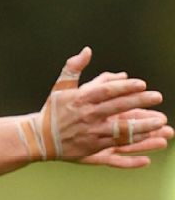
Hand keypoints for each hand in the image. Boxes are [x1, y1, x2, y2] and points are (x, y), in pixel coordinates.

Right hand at [19, 48, 165, 160]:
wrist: (40, 138)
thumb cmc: (53, 111)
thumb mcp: (60, 87)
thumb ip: (74, 68)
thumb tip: (87, 51)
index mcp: (80, 99)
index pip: (105, 91)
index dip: (124, 87)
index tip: (141, 84)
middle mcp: (86, 116)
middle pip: (117, 108)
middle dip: (138, 101)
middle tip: (157, 96)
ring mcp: (91, 133)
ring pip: (120, 130)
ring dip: (141, 126)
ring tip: (160, 121)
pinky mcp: (93, 148)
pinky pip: (117, 146)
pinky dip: (133, 145)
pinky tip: (147, 143)